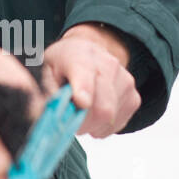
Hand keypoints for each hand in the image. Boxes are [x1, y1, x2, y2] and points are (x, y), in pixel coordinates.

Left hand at [41, 23, 140, 137]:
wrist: (88, 52)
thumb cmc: (63, 64)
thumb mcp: (45, 70)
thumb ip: (47, 90)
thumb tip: (53, 114)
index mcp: (80, 54)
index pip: (85, 72)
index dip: (85, 90)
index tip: (81, 103)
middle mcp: (108, 65)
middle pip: (102, 108)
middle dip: (82, 123)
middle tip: (70, 119)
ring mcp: (125, 81)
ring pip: (108, 120)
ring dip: (90, 124)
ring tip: (81, 110)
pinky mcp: (134, 97)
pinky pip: (116, 125)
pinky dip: (101, 126)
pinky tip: (93, 112)